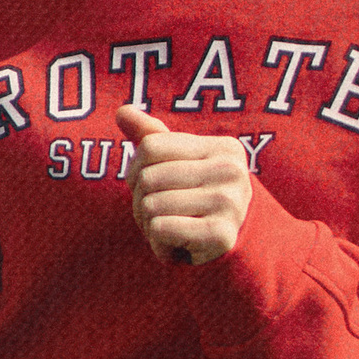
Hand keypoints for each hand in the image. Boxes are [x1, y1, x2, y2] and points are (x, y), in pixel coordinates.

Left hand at [119, 105, 251, 266]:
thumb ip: (154, 138)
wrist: (236, 247)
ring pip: (151, 206)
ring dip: (150, 226)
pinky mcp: (221, 234)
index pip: (150, 147)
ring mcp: (229, 202)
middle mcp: (230, 171)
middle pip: (148, 178)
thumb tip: (122, 111)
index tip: (149, 187)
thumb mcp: (181, 165)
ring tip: (171, 231)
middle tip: (160, 215)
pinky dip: (159, 244)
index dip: (136, 170)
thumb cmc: (200, 201)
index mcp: (223, 147)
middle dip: (141, 202)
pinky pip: (161, 229)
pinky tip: (177, 246)